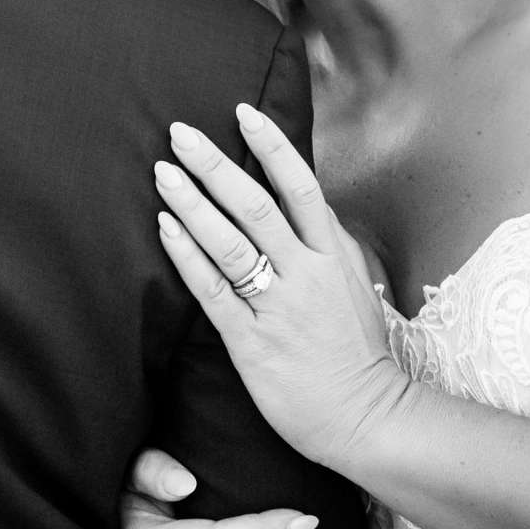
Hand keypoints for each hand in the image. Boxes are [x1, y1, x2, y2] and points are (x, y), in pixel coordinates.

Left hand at [154, 103, 414, 473]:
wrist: (365, 415)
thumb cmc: (357, 352)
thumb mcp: (354, 285)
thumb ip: (326, 244)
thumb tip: (305, 203)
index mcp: (332, 255)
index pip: (301, 186)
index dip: (271, 147)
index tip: (243, 113)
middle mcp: (305, 273)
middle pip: (256, 206)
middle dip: (215, 165)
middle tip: (181, 133)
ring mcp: (278, 307)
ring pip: (231, 243)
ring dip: (194, 204)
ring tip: (164, 173)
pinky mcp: (252, 342)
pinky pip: (213, 291)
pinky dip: (187, 256)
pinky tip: (165, 228)